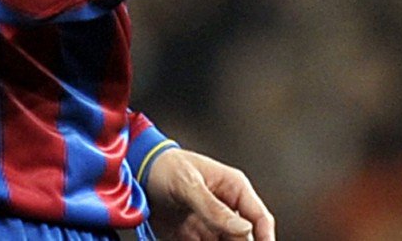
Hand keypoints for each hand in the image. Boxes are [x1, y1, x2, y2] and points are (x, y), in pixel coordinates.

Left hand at [144, 147, 273, 240]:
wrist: (135, 173)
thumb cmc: (165, 168)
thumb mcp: (189, 185)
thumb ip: (214, 209)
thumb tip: (244, 229)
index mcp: (234, 189)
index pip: (259, 217)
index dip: (266, 237)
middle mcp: (226, 209)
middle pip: (244, 238)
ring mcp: (210, 225)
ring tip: (200, 240)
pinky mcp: (193, 237)